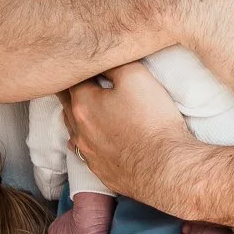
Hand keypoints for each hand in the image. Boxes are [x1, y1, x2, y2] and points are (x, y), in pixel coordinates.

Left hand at [62, 64, 206, 212]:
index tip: (81, 64)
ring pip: (74, 131)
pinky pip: (87, 153)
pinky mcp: (101, 171)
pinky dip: (89, 142)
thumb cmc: (152, 120)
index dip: (77, 70)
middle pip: (67, 105)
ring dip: (78, 118)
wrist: (166, 168)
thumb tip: (102, 61)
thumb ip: (113, 64)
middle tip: (77, 81)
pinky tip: (96, 139)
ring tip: (84, 109)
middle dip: (71, 92)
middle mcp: (79, 130)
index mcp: (83, 105)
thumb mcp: (136, 76)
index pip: (71, 80)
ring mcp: (88, 154)